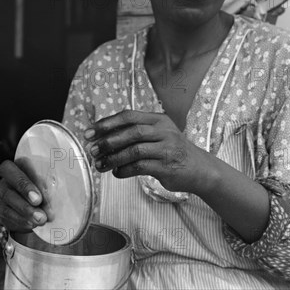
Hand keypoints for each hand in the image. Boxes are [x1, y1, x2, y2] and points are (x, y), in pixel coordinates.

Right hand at [0, 160, 51, 231]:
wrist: (27, 212)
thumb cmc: (41, 194)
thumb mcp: (44, 189)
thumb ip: (46, 190)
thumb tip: (51, 201)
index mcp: (22, 165)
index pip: (24, 163)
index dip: (34, 175)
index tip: (45, 189)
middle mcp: (8, 176)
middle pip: (13, 177)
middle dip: (26, 188)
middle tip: (38, 201)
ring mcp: (1, 191)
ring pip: (9, 197)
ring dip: (26, 209)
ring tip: (40, 219)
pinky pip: (7, 212)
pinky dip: (21, 219)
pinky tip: (31, 224)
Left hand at [85, 110, 213, 194]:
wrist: (200, 169)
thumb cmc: (172, 151)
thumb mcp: (158, 134)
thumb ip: (136, 133)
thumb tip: (103, 137)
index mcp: (158, 119)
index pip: (128, 116)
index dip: (107, 123)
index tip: (89, 132)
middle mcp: (164, 131)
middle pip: (131, 132)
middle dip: (108, 141)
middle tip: (92, 150)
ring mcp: (166, 148)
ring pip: (134, 150)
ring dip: (113, 158)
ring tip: (100, 165)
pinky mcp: (166, 166)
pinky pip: (140, 167)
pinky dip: (124, 170)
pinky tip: (116, 173)